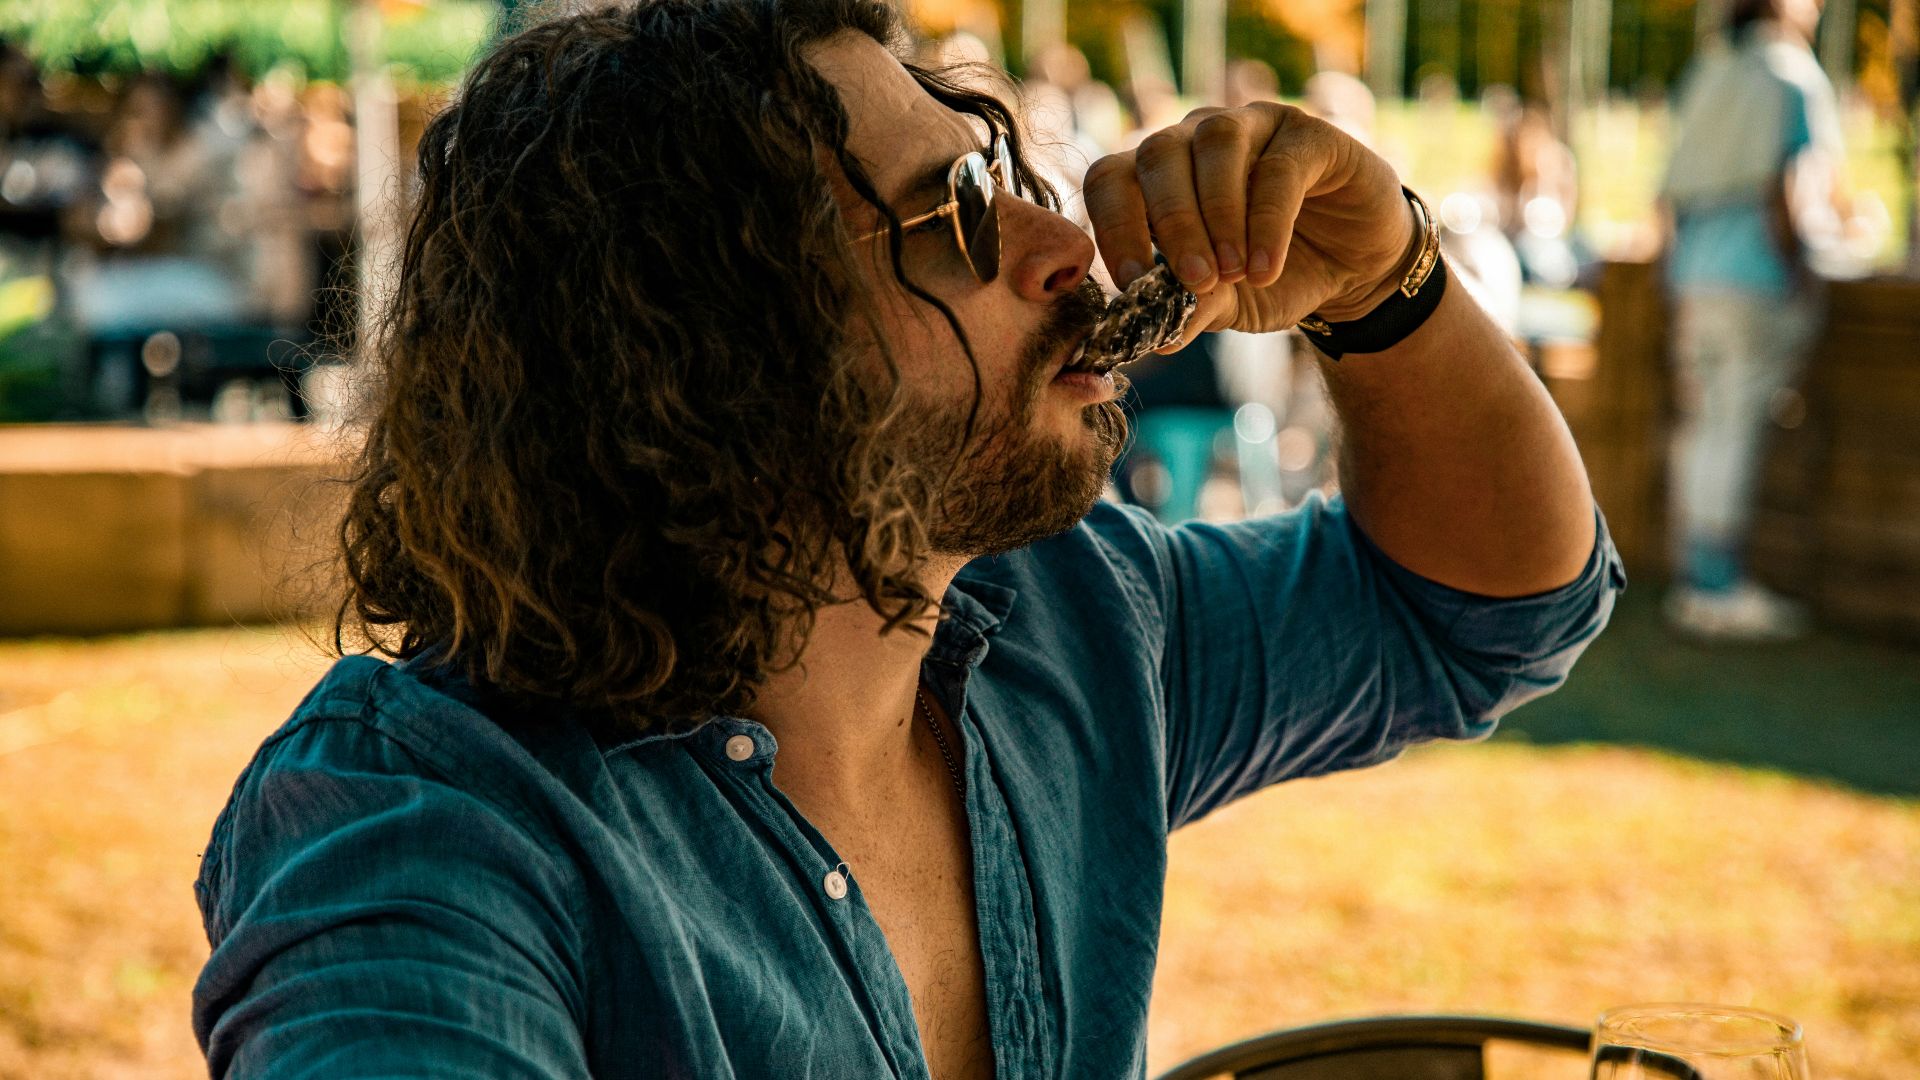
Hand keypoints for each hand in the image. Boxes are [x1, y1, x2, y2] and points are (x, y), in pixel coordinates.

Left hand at [1082, 103, 1416, 349]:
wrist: (1352, 271)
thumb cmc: (1274, 278)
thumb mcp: (1225, 305)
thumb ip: (1186, 312)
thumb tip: (1152, 340)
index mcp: (1158, 176)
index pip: (1110, 179)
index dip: (1111, 225)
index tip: (1130, 281)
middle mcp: (1196, 138)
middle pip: (1157, 154)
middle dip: (1171, 223)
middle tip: (1194, 281)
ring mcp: (1253, 125)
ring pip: (1216, 144)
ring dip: (1217, 213)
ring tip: (1234, 273)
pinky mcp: (1309, 134)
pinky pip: (1278, 166)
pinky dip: (1266, 221)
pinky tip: (1266, 267)